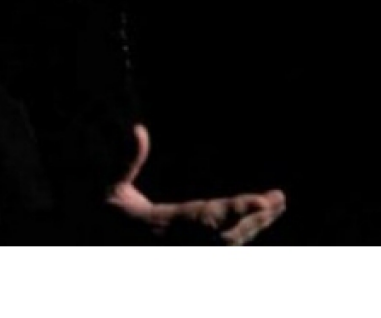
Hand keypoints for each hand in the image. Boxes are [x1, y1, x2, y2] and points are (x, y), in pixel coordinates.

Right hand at [108, 125, 286, 244]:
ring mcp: (185, 249)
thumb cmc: (107, 212)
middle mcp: (179, 241)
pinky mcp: (189, 251)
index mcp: (162, 224)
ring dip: (253, 226)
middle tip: (278, 199)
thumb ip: (127, 161)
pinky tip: (257, 218)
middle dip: (253, 218)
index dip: (236, 210)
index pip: (206, 218)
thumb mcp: (111, 186)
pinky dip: (242, 232)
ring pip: (228, 243)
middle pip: (226, 235)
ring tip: (275, 205)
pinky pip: (222, 245)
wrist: (103, 239)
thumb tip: (138, 129)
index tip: (262, 202)